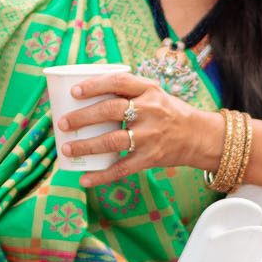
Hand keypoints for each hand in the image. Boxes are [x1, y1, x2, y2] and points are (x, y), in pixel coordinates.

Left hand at [52, 70, 218, 184]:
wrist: (199, 136)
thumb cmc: (169, 112)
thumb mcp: (155, 93)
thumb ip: (128, 91)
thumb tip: (87, 91)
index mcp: (150, 90)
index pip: (119, 82)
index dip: (94, 85)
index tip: (73, 91)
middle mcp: (151, 111)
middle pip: (111, 111)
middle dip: (82, 117)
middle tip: (62, 122)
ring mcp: (151, 136)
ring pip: (113, 141)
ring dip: (86, 146)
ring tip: (67, 148)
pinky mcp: (151, 158)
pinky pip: (122, 168)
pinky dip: (102, 176)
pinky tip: (85, 179)